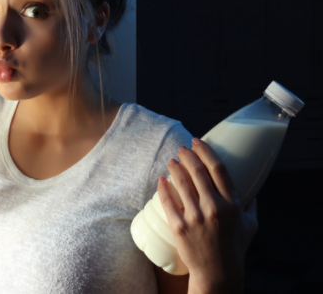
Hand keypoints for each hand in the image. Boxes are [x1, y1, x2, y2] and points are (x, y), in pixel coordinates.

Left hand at [157, 138, 257, 292]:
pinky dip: (163, 188)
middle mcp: (214, 208)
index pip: (218, 169)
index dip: (206, 151)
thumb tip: (251, 190)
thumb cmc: (235, 247)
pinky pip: (168, 201)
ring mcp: (195, 217)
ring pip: (181, 184)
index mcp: (233, 204)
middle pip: (197, 173)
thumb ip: (251, 206)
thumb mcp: (251, 225)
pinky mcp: (179, 227)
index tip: (197, 142)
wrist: (218, 271)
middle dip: (188, 156)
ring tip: (172, 161)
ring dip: (175, 168)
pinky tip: (161, 180)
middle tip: (182, 149)